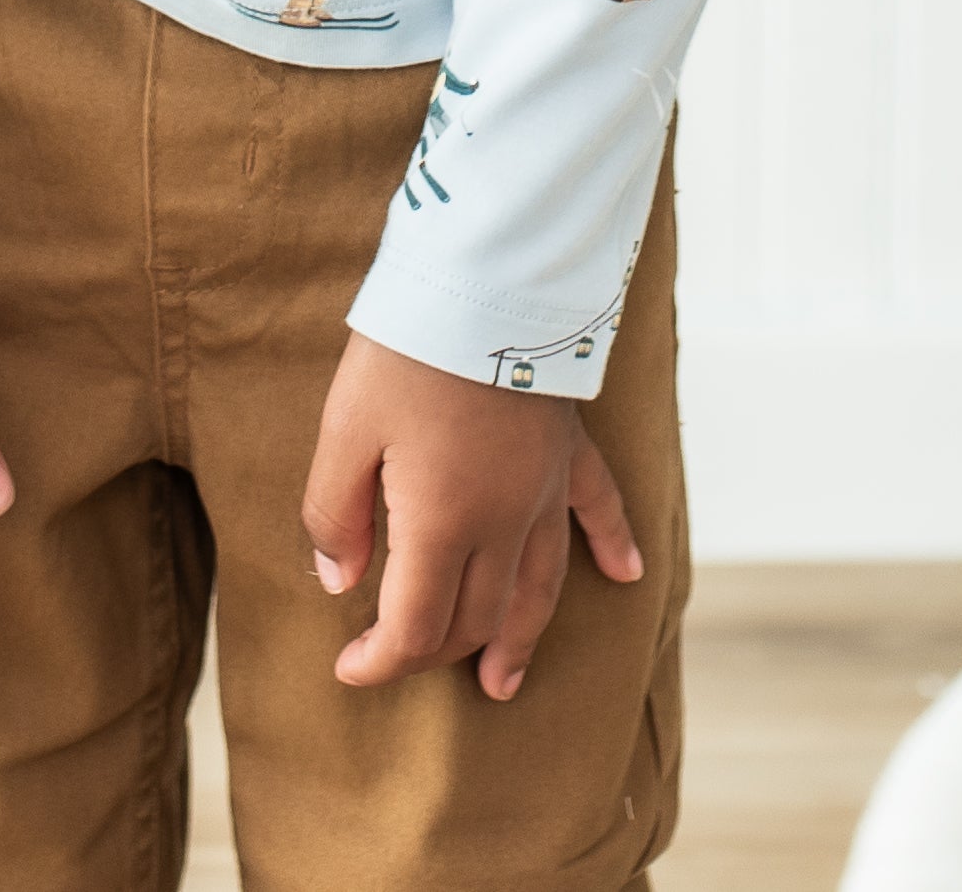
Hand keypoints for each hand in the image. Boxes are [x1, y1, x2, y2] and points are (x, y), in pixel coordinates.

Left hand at [301, 328, 642, 701]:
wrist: (482, 280)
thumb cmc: (404, 351)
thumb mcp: (344, 428)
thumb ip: (335, 514)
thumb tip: (338, 581)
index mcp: (441, 524)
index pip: (416, 626)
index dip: (380, 661)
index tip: (349, 668)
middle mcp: (501, 523)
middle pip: (475, 616)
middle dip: (436, 650)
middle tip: (401, 660)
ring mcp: (541, 488)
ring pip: (535, 588)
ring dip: (519, 640)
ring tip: (503, 682)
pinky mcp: (565, 447)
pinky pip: (598, 507)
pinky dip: (613, 545)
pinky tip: (627, 575)